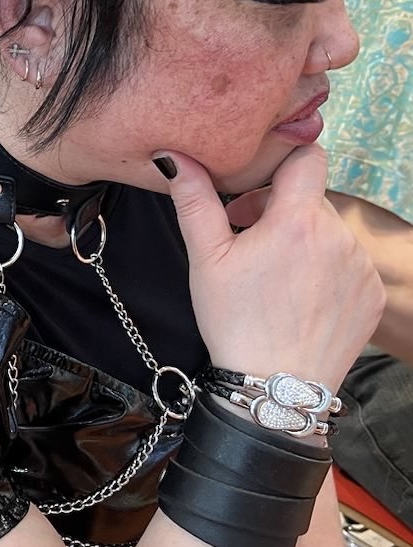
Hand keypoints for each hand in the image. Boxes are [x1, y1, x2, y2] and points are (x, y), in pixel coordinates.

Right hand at [160, 145, 384, 389]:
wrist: (276, 390)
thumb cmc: (235, 323)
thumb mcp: (206, 260)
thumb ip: (195, 200)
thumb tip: (174, 157)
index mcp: (297, 220)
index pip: (307, 156)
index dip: (282, 162)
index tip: (259, 186)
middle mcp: (338, 236)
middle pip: (312, 198)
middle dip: (281, 209)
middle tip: (248, 239)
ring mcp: (360, 266)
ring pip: (330, 231)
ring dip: (304, 240)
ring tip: (274, 274)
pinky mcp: (371, 293)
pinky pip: (349, 263)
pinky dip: (327, 269)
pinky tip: (299, 296)